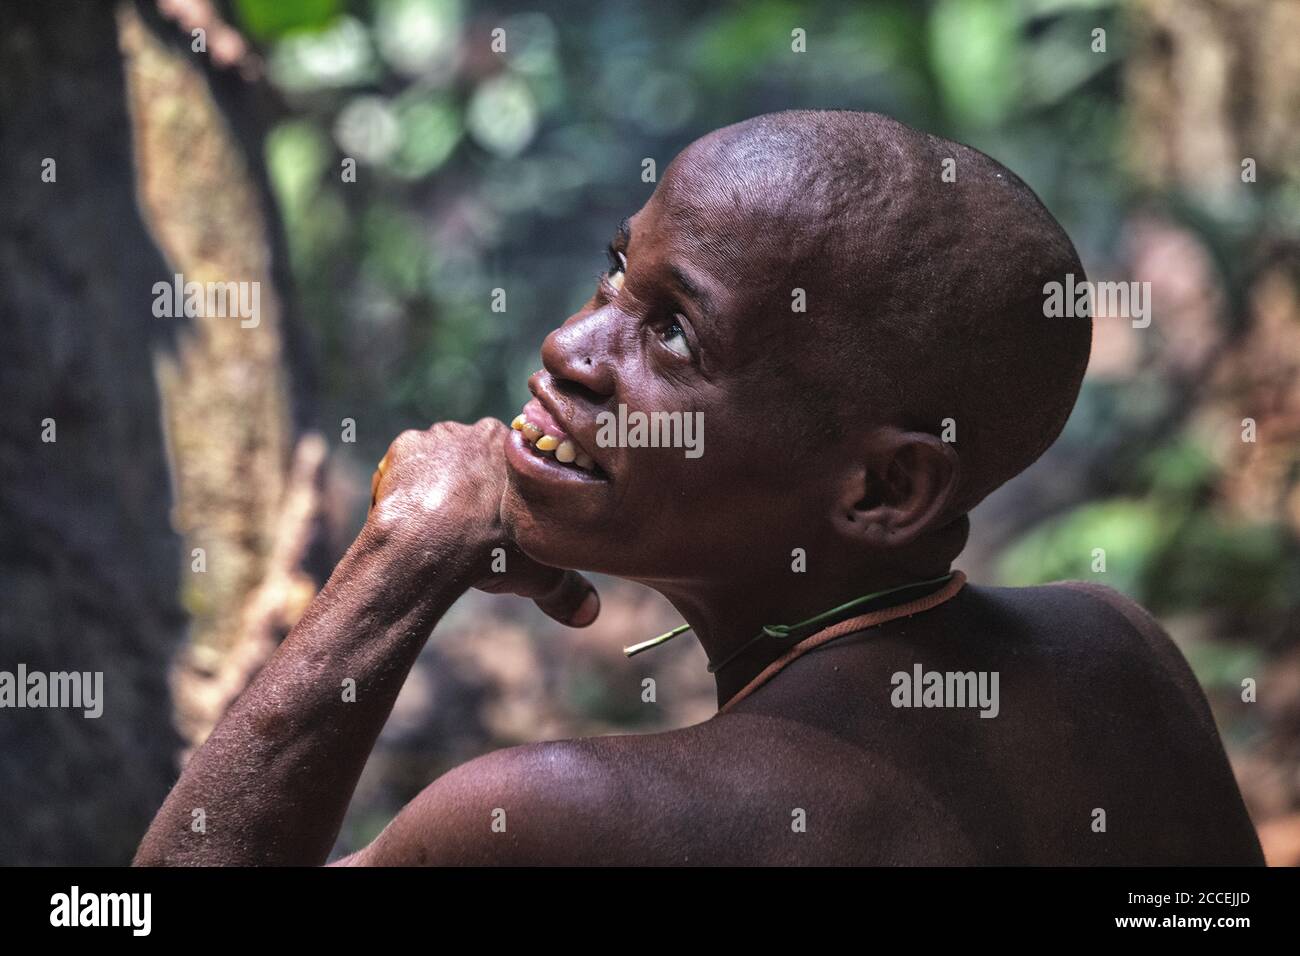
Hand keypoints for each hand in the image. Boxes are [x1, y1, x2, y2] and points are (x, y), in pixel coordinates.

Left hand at [368, 418, 599, 626]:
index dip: (509, 493)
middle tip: (471, 526)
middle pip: (477, 458)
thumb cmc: (491, 553)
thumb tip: (590, 613)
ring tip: (438, 527)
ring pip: (440, 461)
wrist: (428, 548)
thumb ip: (568, 590)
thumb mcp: (543, 575)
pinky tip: (411, 517)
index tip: (502, 520)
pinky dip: (407, 488)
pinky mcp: (404, 447)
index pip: (517, 464)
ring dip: (439, 485)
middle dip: (473, 484)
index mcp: (519, 449)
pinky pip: (406, 466)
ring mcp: (439, 436)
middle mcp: (481, 431)